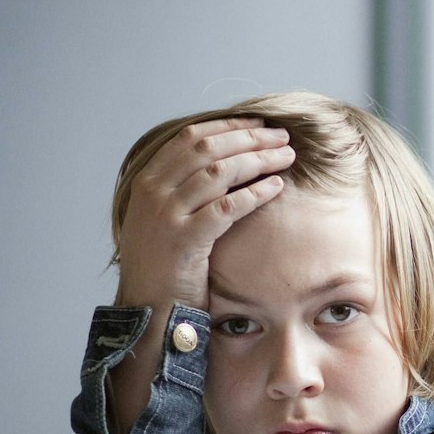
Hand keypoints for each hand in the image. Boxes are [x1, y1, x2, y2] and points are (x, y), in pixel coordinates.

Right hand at [116, 116, 295, 309]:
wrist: (146, 307)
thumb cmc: (164, 266)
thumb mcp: (164, 219)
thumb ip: (182, 191)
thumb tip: (223, 166)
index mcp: (148, 180)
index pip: (190, 138)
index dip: (228, 127)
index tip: (258, 125)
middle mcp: (154, 191)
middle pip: (208, 149)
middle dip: (249, 138)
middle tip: (282, 137)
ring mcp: (166, 215)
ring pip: (218, 172)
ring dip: (258, 159)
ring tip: (287, 157)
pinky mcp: (184, 240)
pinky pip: (226, 207)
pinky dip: (254, 193)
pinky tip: (276, 186)